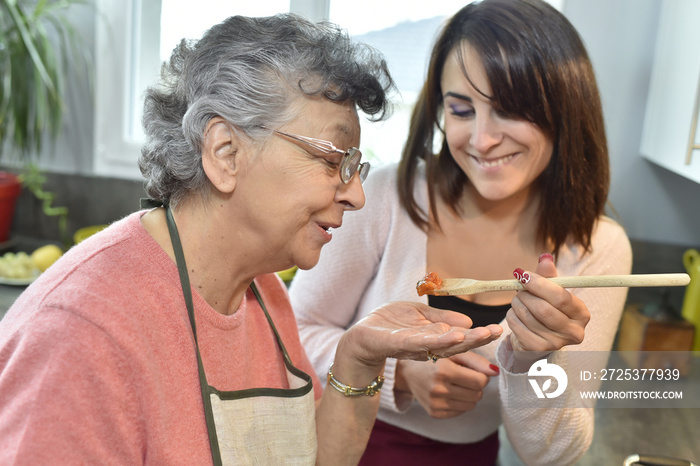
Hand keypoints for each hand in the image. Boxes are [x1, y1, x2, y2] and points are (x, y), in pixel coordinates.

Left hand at [340, 302, 502, 368]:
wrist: (360, 336)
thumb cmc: (389, 324)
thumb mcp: (419, 315)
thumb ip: (442, 318)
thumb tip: (468, 321)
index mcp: (434, 340)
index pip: (461, 338)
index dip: (479, 335)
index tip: (498, 329)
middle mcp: (428, 347)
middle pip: (456, 345)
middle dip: (477, 339)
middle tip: (497, 331)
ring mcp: (414, 347)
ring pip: (441, 346)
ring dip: (462, 342)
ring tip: (479, 335)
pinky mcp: (398, 343)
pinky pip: (420, 342)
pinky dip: (438, 339)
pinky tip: (453, 335)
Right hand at [395, 351, 498, 418]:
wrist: (408, 371)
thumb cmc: (435, 357)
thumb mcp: (454, 352)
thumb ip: (477, 361)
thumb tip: (496, 372)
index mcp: (443, 371)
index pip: (480, 381)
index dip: (481, 375)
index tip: (472, 370)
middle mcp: (438, 389)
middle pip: (477, 394)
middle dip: (476, 385)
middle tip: (464, 376)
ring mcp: (435, 403)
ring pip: (471, 405)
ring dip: (470, 395)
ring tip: (457, 384)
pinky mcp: (434, 413)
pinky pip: (460, 412)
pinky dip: (460, 403)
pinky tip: (450, 392)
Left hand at [507, 254, 589, 353]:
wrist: (536, 337)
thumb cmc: (546, 309)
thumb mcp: (549, 292)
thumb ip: (548, 275)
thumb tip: (545, 257)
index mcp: (582, 314)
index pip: (560, 297)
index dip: (538, 283)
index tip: (522, 274)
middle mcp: (574, 332)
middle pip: (543, 309)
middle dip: (526, 295)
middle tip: (519, 288)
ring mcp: (556, 344)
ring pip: (528, 316)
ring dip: (517, 304)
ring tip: (518, 301)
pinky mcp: (538, 350)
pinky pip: (517, 327)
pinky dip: (512, 316)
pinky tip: (516, 314)